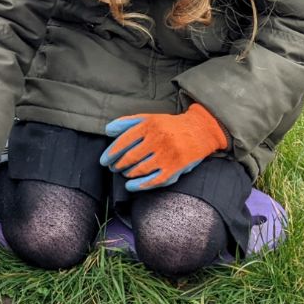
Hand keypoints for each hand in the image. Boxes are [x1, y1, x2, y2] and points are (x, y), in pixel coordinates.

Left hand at [100, 104, 227, 190]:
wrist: (199, 131)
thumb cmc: (168, 125)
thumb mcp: (148, 118)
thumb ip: (126, 122)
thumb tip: (107, 130)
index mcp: (149, 126)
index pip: (123, 141)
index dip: (111, 153)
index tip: (104, 160)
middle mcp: (158, 140)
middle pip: (130, 157)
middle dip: (117, 165)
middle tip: (113, 168)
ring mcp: (167, 155)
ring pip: (140, 169)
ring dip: (128, 174)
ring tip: (124, 173)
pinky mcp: (175, 168)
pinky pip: (154, 180)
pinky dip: (140, 185)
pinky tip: (131, 186)